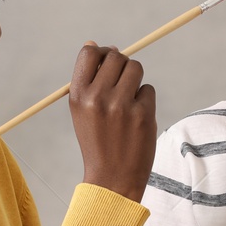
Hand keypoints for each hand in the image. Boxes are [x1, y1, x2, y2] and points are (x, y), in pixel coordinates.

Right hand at [69, 42, 156, 201]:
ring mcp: (121, 105)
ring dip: (135, 80)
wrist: (111, 179)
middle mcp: (97, 97)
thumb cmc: (98, 141)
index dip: (101, 52)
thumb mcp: (83, 111)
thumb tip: (104, 46)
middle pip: (117, 57)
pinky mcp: (143, 113)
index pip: (89, 53)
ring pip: (136, 68)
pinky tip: (136, 118)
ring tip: (128, 101)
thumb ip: (90, 80)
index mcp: (77, 95)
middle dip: (122, 66)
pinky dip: (145, 100)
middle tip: (121, 86)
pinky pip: (148, 89)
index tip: (107, 61)